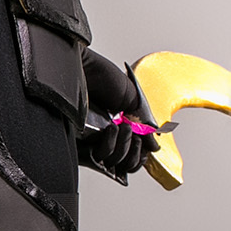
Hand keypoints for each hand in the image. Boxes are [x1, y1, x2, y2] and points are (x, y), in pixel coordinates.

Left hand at [79, 51, 159, 179]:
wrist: (83, 65)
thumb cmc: (101, 75)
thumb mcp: (133, 99)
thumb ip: (145, 126)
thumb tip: (154, 147)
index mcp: (118, 128)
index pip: (132, 157)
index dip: (141, 156)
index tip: (145, 144)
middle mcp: (103, 136)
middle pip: (124, 165)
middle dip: (136, 153)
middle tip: (135, 134)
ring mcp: (90, 140)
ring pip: (112, 163)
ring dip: (125, 146)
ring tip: (122, 127)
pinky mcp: (76, 141)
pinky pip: (96, 157)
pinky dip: (110, 145)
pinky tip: (110, 129)